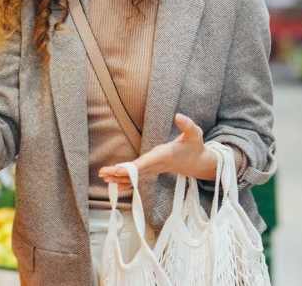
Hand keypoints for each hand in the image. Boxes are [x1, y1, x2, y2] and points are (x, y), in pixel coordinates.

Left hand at [98, 113, 217, 188]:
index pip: (145, 164)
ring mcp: (154, 169)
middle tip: (103, 174)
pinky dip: (126, 182)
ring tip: (103, 177)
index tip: (118, 170)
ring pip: (134, 176)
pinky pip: (137, 178)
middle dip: (119, 174)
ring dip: (119, 178)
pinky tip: (114, 185)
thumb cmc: (194, 146)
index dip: (131, 168)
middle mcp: (156, 165)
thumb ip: (187, 125)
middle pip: (135, 172)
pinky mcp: (152, 170)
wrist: (198, 163)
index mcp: (163, 156)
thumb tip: (179, 116)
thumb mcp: (194, 134)